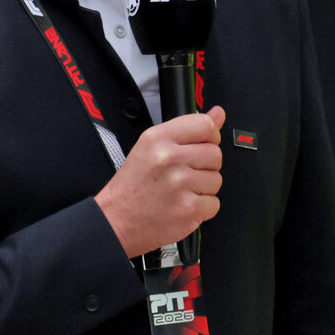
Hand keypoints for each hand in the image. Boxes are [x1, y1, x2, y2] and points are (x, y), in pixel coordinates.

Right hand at [95, 106, 225, 257]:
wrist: (116, 220)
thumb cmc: (133, 186)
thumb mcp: (152, 147)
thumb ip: (187, 129)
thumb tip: (218, 113)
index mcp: (158, 139)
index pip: (205, 125)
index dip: (210, 136)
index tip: (203, 144)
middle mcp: (169, 158)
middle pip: (215, 154)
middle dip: (205, 166)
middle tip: (184, 174)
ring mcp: (180, 184)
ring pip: (217, 179)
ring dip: (203, 188)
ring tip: (180, 190)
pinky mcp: (188, 208)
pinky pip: (214, 203)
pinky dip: (202, 208)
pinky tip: (183, 204)